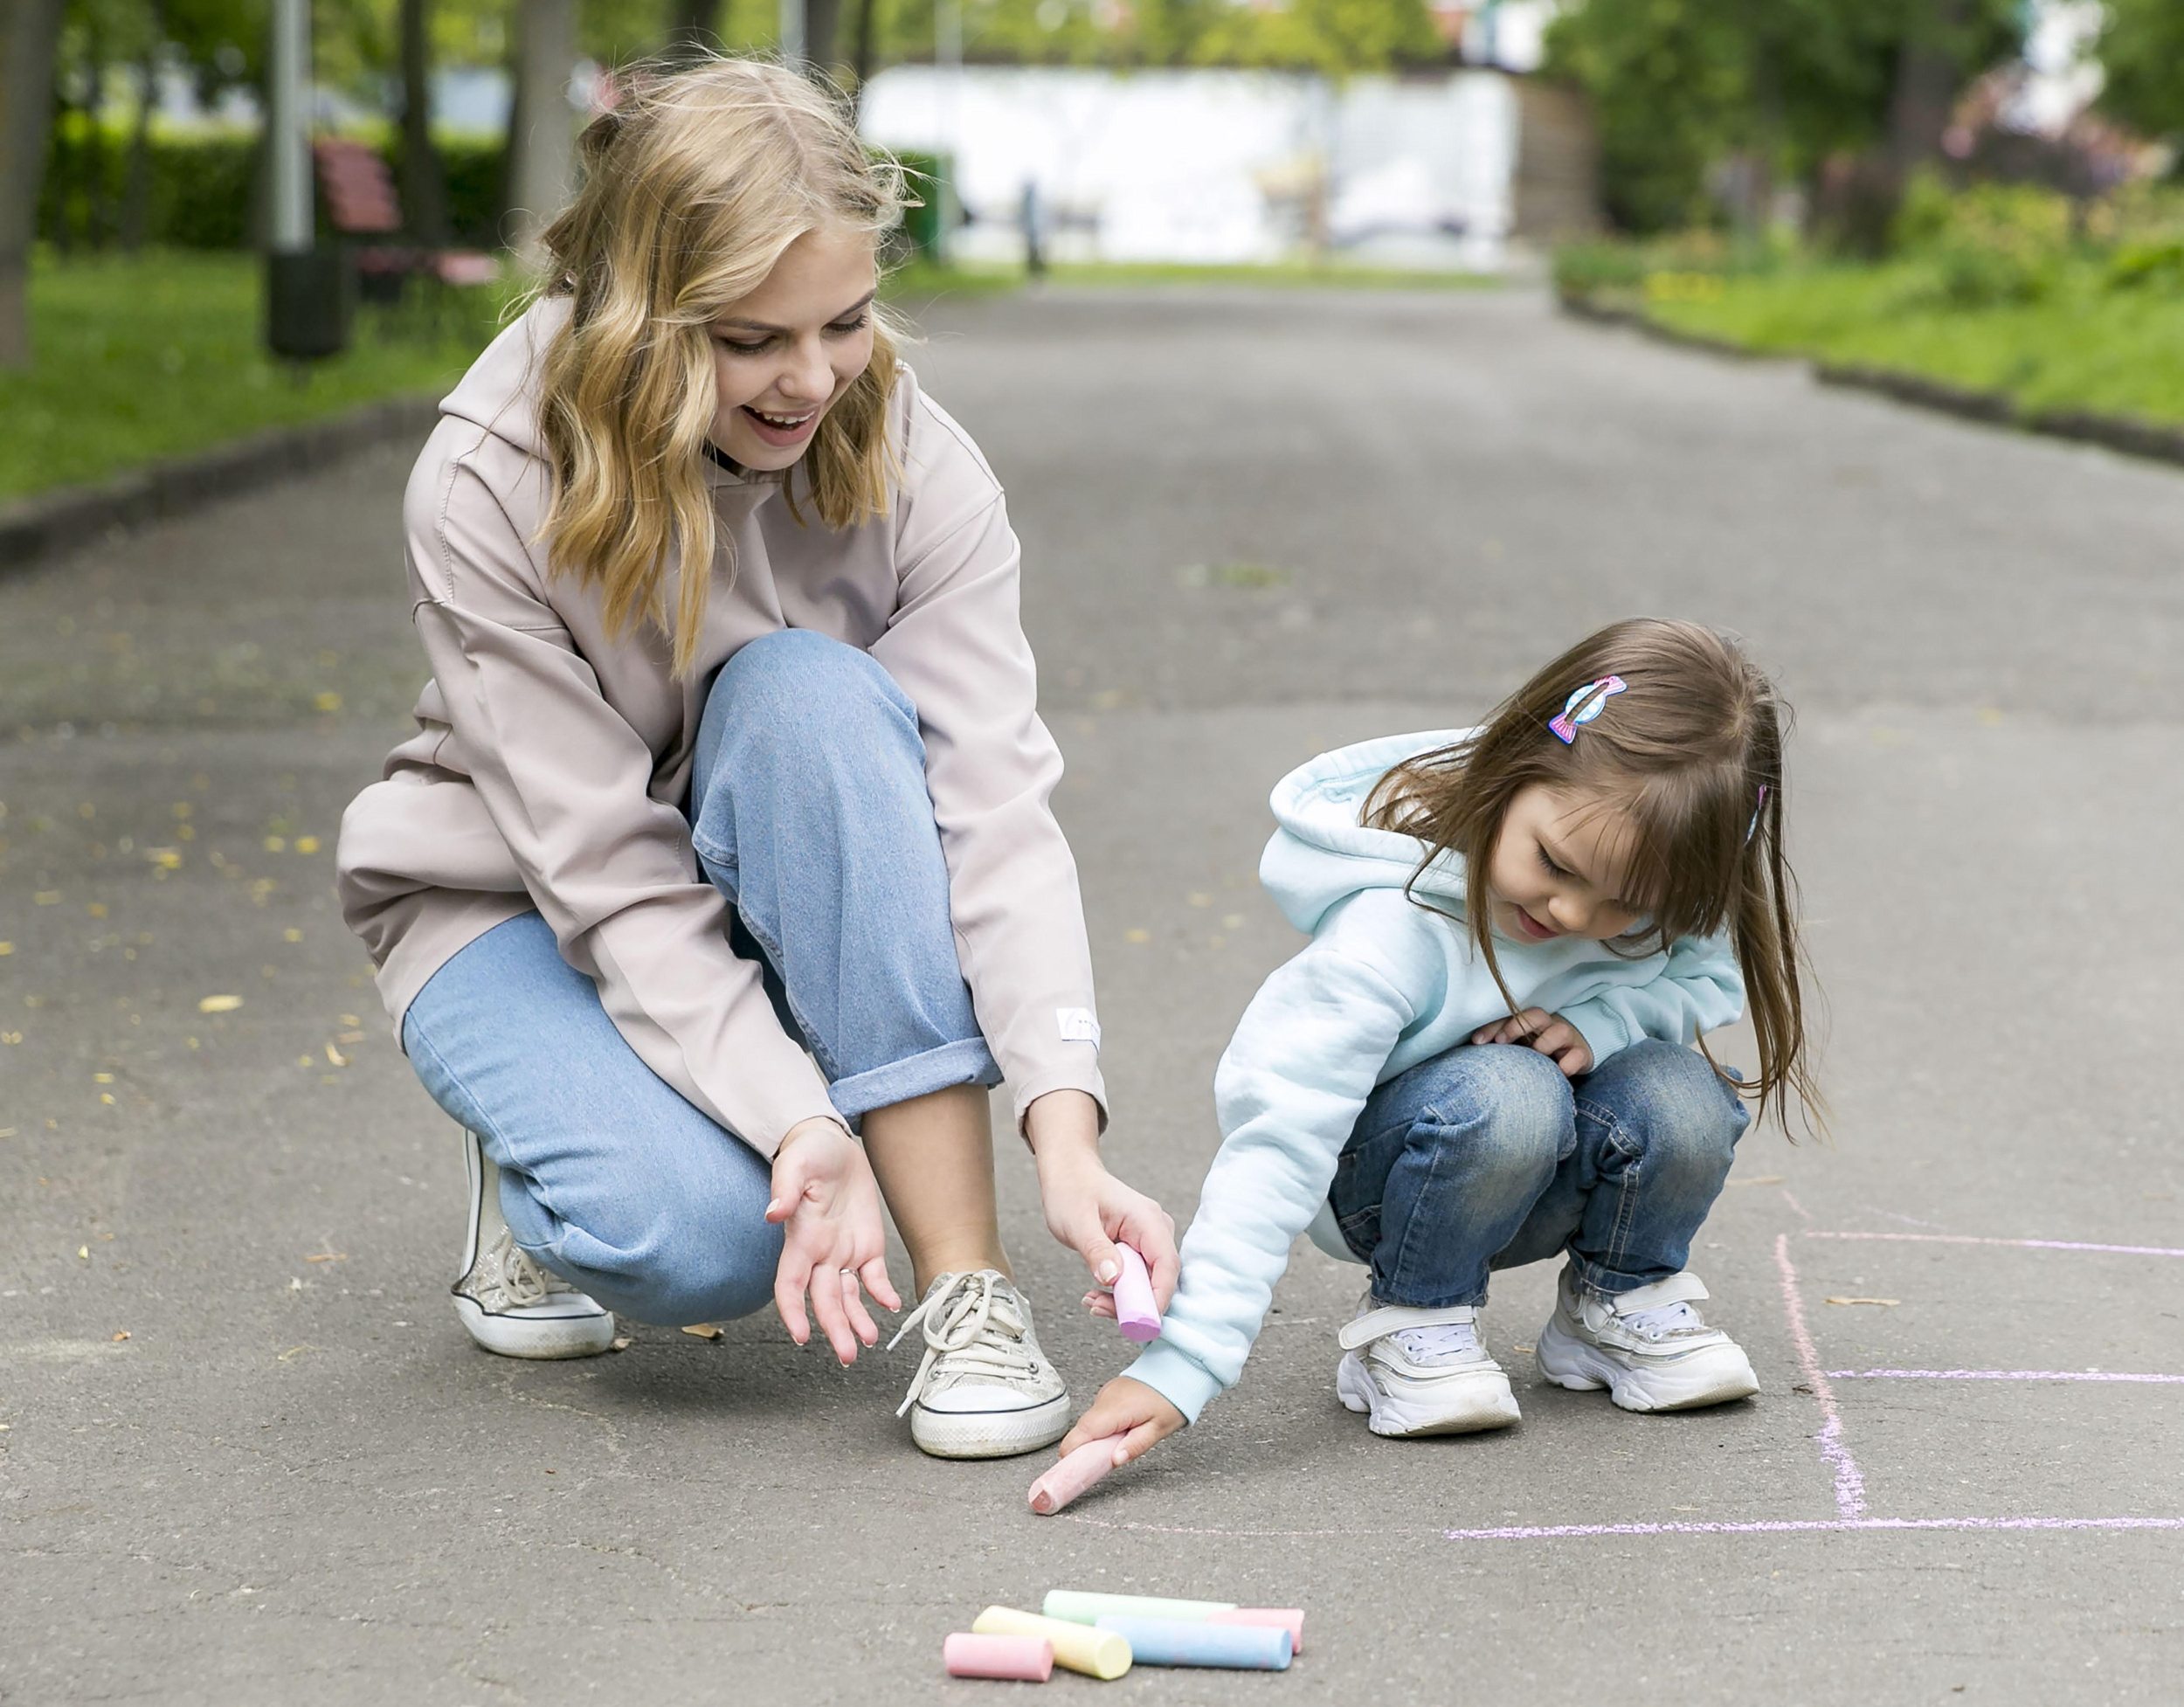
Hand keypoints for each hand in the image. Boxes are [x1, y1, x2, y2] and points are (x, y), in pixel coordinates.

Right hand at [765, 1117, 900, 1364]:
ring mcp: (843, 1251)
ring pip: (848, 1297)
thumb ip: (785, 1189)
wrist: (832, 1142)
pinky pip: (873, 1276)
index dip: (793, 1311)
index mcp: (800, 1239)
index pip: (790, 1285)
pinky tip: (891, 1305)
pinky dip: (882, 1292)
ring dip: (856, 1320)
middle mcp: (820, 1253)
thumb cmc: (808, 1153)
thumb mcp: (795, 1165)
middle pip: (824, 1301)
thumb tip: (773, 1213)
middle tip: (847, 1356)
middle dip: (834, 1329)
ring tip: (867, 1342)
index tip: (801, 1336)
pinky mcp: (867, 1244)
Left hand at [1025, 1089, 1178, 1311]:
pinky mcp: (1140, 1249)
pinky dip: (1119, 1291)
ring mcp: (1149, 1240)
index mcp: (1147, 1220)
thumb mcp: (1077, 1222)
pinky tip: (1096, 1292)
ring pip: (1149, 1283)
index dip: (1157, 1298)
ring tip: (1091, 1300)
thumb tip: (1113, 1278)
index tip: (1137, 1321)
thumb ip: (1096, 1250)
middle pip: (1160, 1279)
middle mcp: (1156, 1230)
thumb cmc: (1072, 1190)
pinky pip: (1138, 1278)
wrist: (1069, 1174)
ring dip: (1123, 1299)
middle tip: (1097, 1308)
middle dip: (1133, 1302)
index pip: (1167, 1266)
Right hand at [1059, 1375, 1185, 1465]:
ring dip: (1096, 1438)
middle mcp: (1106, 1398)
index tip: (1069, 1468)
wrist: (1175, 1372)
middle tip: (1099, 1464)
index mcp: (1117, 1408)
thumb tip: (1115, 1460)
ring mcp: (1105, 1393)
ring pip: (1090, 1423)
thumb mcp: (1159, 1430)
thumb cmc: (1170, 1401)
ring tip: (1118, 1444)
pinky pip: (1097, 1415)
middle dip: (1086, 1449)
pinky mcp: (1107, 1392)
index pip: (1085, 1431)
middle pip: (1083, 1429)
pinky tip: (1120, 1430)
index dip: (1072, 1451)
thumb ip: (1136, 1446)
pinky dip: (1102, 1427)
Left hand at [1471, 1007, 1593, 1077]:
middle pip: (1535, 1015)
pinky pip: (1578, 1055)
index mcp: (1528, 1022)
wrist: (1573, 1054)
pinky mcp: (1581, 1054)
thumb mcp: (1517, 1045)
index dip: (1493, 1026)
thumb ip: (1498, 1044)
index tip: (1477, 1041)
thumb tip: (1470, 1050)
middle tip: (1501, 1043)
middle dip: (1517, 1026)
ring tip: (1534, 1057)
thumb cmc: (1535, 1050)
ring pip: (1560, 1031)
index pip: (1510, 1015)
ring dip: (1545, 1043)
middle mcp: (1548, 1026)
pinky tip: (1558, 1072)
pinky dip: (1568, 1064)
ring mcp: (1566, 1039)